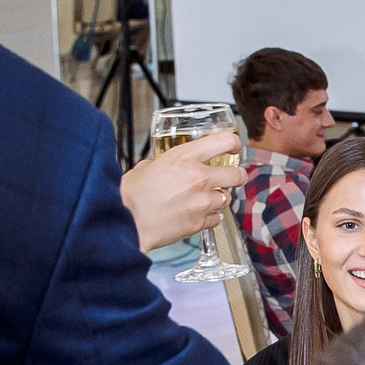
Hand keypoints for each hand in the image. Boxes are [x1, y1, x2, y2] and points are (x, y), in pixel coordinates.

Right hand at [120, 130, 240, 251]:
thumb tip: (158, 166)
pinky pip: (217, 218)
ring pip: (227, 198)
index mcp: (184, 158)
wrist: (127, 223)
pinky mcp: (200, 222)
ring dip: (219, 198)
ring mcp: (203, 202)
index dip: (234, 143)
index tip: (234, 147)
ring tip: (204, 199)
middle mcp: (199, 178)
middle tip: (232, 176)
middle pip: (237, 174)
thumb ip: (159, 164)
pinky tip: (198, 214)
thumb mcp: (145, 168)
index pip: (224, 141)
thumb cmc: (130, 196)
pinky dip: (210, 216)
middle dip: (237, 175)